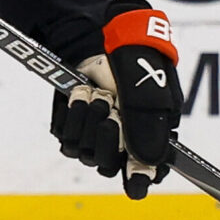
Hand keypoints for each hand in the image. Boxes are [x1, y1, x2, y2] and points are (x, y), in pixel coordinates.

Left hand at [50, 0, 181, 198]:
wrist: (95, 36)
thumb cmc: (130, 58)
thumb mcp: (146, 86)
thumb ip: (148, 124)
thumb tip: (148, 163)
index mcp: (151, 134)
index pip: (148, 173)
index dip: (140, 179)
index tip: (135, 183)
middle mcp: (123, 142)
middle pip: (111, 166)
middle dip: (110, 139)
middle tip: (112, 110)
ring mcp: (95, 137)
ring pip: (87, 155)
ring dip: (90, 121)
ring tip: (96, 93)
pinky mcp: (72, 129)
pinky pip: (68, 141)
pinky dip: (73, 117)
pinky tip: (81, 94)